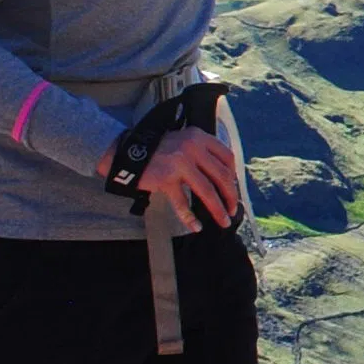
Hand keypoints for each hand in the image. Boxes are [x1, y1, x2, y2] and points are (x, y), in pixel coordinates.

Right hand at [97, 126, 241, 227]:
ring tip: (224, 221)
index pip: (227, 157)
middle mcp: (192, 148)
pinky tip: (196, 226)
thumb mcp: (183, 141)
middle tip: (233, 209)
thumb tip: (224, 177)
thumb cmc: (159, 150)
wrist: (129, 153)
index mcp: (199, 137)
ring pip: (207, 191)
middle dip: (231, 196)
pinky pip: (182, 203)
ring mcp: (180, 164)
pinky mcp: (166, 179)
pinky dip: (190, 217)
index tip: (233, 188)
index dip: (234, 175)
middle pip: (221, 176)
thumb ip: (201, 152)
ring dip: (218, 209)